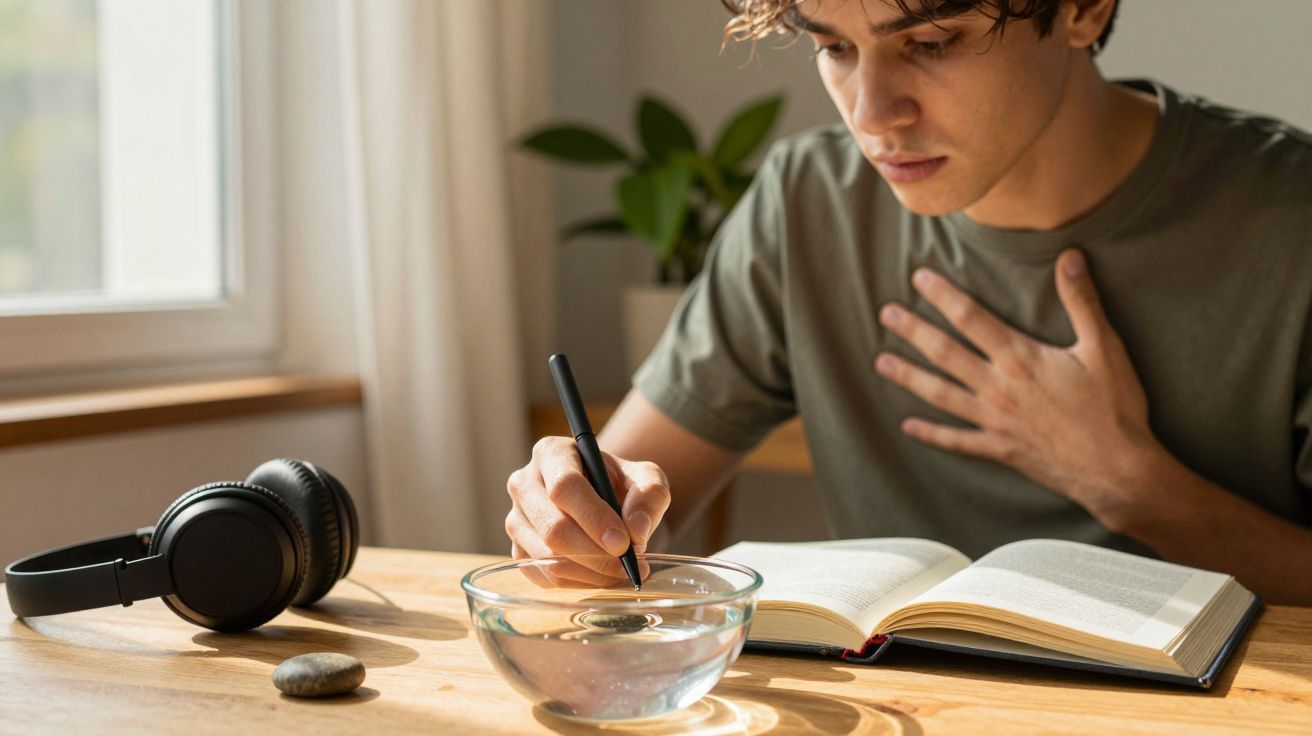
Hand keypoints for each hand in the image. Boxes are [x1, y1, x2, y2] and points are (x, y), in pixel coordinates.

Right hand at [505, 437, 670, 586]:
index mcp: (551, 453)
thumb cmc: (621, 485)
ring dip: (591, 572)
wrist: (604, 502)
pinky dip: (578, 583)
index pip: (565, 486)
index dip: (594, 518)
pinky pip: (545, 577)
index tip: (623, 542)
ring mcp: (516, 519)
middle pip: (552, 527)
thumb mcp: (646, 478)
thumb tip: (636, 529)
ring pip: (547, 557)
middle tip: (629, 565)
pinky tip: (602, 575)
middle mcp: (524, 484)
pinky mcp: (518, 551)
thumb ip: (650, 495)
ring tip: (622, 570)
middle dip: (595, 554)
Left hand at [874, 249, 1164, 527]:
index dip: (943, 296)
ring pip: (940, 394)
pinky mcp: (999, 449)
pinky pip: (956, 441)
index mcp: (1020, 358)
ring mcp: (994, 420)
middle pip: (944, 353)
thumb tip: (1070, 256)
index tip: (919, 278)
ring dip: (909, 377)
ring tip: (881, 363)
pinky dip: (931, 434)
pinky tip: (908, 426)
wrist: (1117, 470)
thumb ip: (1082, 301)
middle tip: (884, 314)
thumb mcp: (1104, 348)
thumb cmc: (1114, 408)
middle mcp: (998, 387)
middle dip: (913, 331)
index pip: (971, 318)